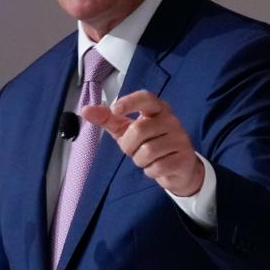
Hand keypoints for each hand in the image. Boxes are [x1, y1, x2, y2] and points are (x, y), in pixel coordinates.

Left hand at [81, 90, 204, 196]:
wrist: (180, 167)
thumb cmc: (151, 144)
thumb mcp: (127, 130)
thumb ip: (108, 119)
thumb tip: (85, 110)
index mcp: (158, 110)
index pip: (146, 98)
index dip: (130, 102)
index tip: (115, 109)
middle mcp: (172, 120)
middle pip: (139, 130)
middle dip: (129, 146)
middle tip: (134, 150)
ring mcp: (180, 139)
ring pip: (147, 151)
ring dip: (140, 161)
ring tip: (148, 159)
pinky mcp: (184, 158)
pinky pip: (157, 167)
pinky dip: (151, 171)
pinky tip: (158, 167)